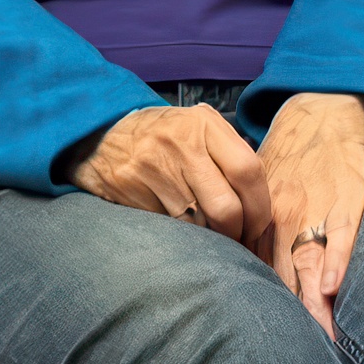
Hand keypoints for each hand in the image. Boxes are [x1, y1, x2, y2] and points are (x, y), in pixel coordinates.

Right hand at [71, 104, 271, 247]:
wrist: (100, 134)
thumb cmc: (160, 135)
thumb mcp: (195, 125)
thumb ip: (229, 148)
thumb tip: (264, 194)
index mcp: (203, 124)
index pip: (249, 171)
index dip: (260, 207)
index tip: (259, 225)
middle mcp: (180, 144)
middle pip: (226, 207)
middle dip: (236, 233)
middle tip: (236, 239)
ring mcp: (153, 168)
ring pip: (198, 224)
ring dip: (208, 237)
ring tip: (207, 231)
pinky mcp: (132, 189)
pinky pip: (170, 226)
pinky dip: (180, 233)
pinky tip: (177, 224)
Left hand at [259, 92, 363, 337]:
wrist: (318, 119)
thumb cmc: (290, 166)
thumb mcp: (261, 199)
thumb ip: (252, 236)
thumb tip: (231, 272)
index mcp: (261, 226)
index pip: (256, 277)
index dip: (259, 312)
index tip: (258, 348)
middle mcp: (282, 224)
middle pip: (281, 281)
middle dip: (288, 322)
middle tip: (291, 361)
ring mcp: (313, 215)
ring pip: (309, 267)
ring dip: (312, 306)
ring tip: (320, 343)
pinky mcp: (344, 205)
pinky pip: (339, 236)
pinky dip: (334, 261)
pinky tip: (331, 287)